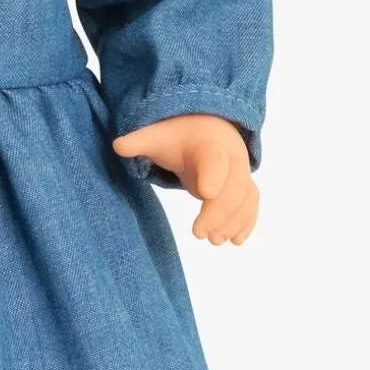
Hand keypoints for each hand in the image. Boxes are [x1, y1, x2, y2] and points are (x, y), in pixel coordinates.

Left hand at [112, 114, 259, 245]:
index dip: (213, 175)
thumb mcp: (159, 136)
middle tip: (199, 234)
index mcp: (209, 146)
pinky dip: (246, 223)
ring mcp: (241, 174)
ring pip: (246, 199)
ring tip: (213, 241)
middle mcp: (231, 160)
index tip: (207, 192)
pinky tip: (235, 241)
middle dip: (220, 212)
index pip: (215, 160)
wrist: (210, 129)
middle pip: (234, 187)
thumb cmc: (180, 137)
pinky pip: (252, 205)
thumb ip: (140, 141)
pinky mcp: (245, 188)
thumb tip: (117, 145)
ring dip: (233, 222)